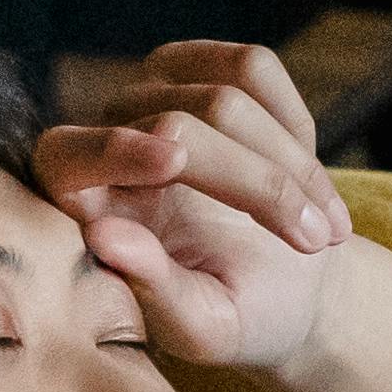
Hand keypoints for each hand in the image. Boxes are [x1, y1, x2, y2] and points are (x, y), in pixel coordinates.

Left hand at [31, 40, 356, 374]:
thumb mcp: (202, 325)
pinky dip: (296, 128)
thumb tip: (102, 236)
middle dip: (256, 183)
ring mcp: (156, 92)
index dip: (113, 151)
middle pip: (176, 125)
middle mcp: (107, 136)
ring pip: (226, 95)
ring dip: (289, 165)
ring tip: (324, 229)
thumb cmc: (233, 316)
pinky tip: (309, 182)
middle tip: (313, 242)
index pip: (67, 155)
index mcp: (81, 204)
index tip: (173, 161)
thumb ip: (153, 288)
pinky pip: (255, 68)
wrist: (285, 288)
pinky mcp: (206, 66)